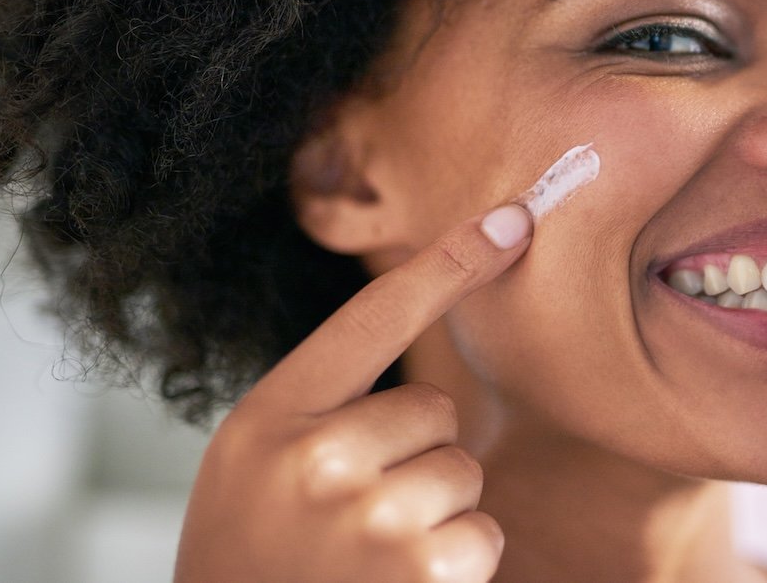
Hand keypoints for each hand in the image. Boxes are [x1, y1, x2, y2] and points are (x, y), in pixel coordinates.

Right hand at [173, 203, 533, 582]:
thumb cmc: (251, 552)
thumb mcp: (256, 459)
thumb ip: (324, 404)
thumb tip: (427, 374)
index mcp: (272, 416)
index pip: (375, 315)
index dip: (451, 261)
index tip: (515, 219)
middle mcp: (318, 459)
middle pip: (436, 410)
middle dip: (413, 456)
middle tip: (352, 513)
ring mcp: (371, 519)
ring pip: (462, 471)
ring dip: (434, 513)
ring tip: (367, 557)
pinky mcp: (421, 573)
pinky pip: (481, 533)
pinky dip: (454, 562)